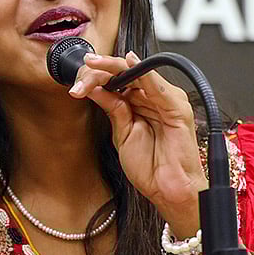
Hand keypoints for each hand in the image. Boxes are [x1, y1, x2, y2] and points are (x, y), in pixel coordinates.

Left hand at [69, 51, 206, 230]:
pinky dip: (143, 73)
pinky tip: (129, 64)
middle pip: (125, 72)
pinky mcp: (177, 108)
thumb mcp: (122, 133)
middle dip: (99, 71)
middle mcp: (154, 98)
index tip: (76, 81)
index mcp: (141, 103)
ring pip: (137, 73)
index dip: (95, 77)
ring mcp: (167, 101)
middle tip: (81, 72)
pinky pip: (157, 86)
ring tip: (92, 67)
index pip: (117, 79)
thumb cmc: (150, 166)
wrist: (169, 190)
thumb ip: (113, 109)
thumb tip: (95, 88)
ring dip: (112, 68)